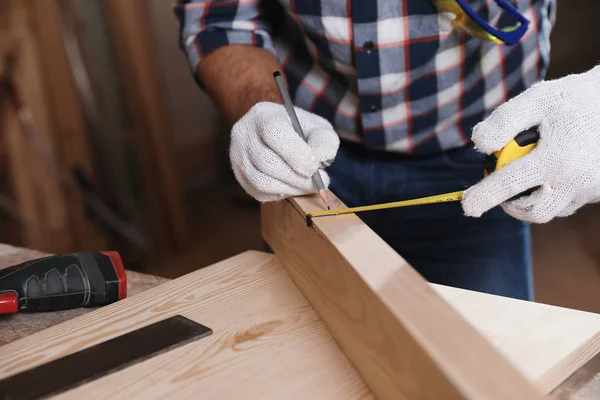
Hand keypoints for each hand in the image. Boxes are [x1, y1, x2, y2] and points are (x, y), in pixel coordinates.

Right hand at [230, 102, 339, 201]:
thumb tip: (320, 159)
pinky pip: (257, 192)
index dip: (296, 154)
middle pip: (265, 161)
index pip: (274, 132)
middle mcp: (244, 134)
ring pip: (259, 180)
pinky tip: (291, 187)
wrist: (272, 132)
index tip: (315, 168)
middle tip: (316, 184)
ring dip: (289, 188)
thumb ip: (324, 140)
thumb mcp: (316, 127)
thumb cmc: (298, 130)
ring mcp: (237, 156)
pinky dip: (279, 194)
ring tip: (306, 186)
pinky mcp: (239, 175)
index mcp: (263, 115)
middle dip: (295, 178)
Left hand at [462, 65, 599, 222]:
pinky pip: (570, 202)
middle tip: (499, 190)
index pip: (509, 185)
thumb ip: (504, 121)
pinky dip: (553, 194)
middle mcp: (575, 181)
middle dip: (510, 205)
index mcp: (556, 159)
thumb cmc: (575, 98)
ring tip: (526, 176)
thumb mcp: (537, 99)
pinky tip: (550, 173)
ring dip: (532, 201)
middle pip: (533, 211)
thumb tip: (479, 144)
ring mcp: (591, 190)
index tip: (467, 206)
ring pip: (552, 210)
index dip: (483, 197)